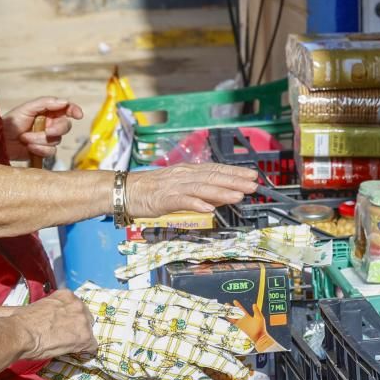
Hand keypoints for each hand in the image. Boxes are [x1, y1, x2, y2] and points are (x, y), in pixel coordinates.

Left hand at [2, 96, 83, 161]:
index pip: (66, 109)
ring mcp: (46, 139)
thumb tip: (64, 102)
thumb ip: (45, 103)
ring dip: (40, 140)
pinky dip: (39, 149)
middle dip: (57, 129)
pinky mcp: (42, 151)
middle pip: (65, 126)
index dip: (74, 110)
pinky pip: (50, 152)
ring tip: (24, 138)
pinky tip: (28, 147)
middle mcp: (49, 125)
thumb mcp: (26, 108)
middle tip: (47, 131)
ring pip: (57, 140)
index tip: (78, 115)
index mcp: (47, 112)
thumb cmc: (11, 122)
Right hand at [16, 288, 96, 360]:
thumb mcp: (39, 306)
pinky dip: (84, 352)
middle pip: (86, 317)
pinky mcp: (84, 337)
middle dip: (78, 327)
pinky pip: (92, 347)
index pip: (76, 306)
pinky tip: (75, 354)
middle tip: (66, 337)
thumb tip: (46, 318)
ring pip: (89, 331)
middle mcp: (77, 304)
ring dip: (81, 339)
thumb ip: (51, 309)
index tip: (64, 325)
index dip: (70, 318)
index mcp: (66, 295)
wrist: (21, 333)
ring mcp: (82, 320)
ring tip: (68, 346)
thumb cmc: (22, 321)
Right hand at [124, 163, 257, 217]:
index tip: (252, 175)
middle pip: (213, 177)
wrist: (125, 190)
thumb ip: (199, 193)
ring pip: (202, 187)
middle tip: (253, 184)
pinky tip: (209, 208)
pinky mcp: (164, 198)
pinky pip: (182, 201)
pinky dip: (196, 203)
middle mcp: (184, 176)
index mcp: (188, 172)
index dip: (235, 173)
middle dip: (235, 181)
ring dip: (221, 192)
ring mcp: (174, 186)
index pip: (215, 170)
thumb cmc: (151, 191)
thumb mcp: (179, 189)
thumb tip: (221, 198)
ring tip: (239, 195)